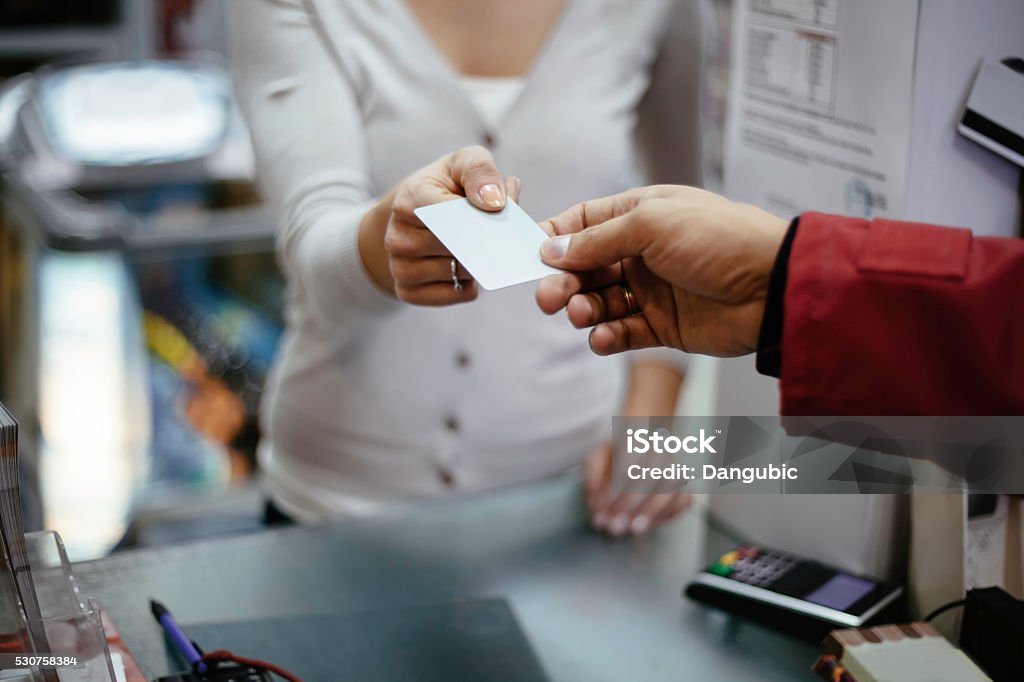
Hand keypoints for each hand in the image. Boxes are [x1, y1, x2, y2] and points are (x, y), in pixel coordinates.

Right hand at [360, 145, 519, 304]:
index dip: (478, 215)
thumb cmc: (447, 187)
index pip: (447, 214)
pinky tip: (469, 271)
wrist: (415, 218)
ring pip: (457, 272)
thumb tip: (494, 202)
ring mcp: (399, 266)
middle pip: (455, 247)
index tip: (498, 212)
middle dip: (484, 241)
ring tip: (480, 249)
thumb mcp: (463, 163)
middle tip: (499, 234)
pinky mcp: (407, 291)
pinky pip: (453, 295)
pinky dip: (469, 286)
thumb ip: (481, 171)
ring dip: (479, 264)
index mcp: (409, 199)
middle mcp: (397, 236)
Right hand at [535, 186, 787, 356]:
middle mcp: (641, 251)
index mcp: (638, 214)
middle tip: (548, 298)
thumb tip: (549, 249)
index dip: (554, 239)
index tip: (530, 257)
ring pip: (599, 302)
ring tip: (579, 315)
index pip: (582, 224)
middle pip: (584, 268)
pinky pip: (622, 333)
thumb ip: (598, 239)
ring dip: (582, 310)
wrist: (772, 286)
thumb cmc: (717, 239)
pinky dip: (606, 337)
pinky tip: (601, 338)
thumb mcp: (651, 224)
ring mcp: (651, 290)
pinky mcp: (662, 326)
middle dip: (562, 282)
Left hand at [584, 443, 691, 536]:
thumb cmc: (615, 457)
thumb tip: (597, 505)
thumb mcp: (596, 462)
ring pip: (671, 486)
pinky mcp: (686, 481)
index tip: (601, 510)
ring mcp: (676, 463)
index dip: (613, 490)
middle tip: (614, 525)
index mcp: (634, 436)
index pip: (626, 462)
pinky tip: (650, 524)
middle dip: (630, 504)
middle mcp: (659, 446)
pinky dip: (668, 514)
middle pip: (650, 474)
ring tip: (633, 529)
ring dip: (651, 512)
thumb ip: (593, 481)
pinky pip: (684, 499)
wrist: (638, 449)